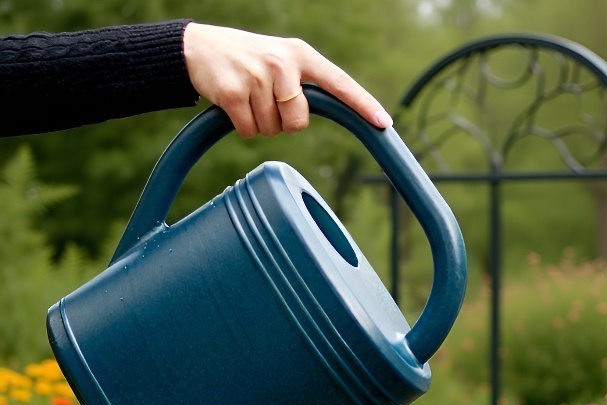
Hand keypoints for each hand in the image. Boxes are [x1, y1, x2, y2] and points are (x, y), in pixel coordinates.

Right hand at [183, 23, 392, 137]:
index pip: (339, 83)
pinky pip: (251, 131)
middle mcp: (284, 63)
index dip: (362, 105)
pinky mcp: (236, 93)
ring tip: (248, 96)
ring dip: (260, 123)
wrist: (199, 48)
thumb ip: (305, 85)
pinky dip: (242, 126)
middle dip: (283, 123)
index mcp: (301, 55)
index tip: (384, 123)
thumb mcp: (282, 64)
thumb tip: (329, 114)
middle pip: (299, 123)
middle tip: (266, 101)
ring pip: (274, 130)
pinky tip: (234, 104)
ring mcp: (259, 77)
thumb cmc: (248, 62)